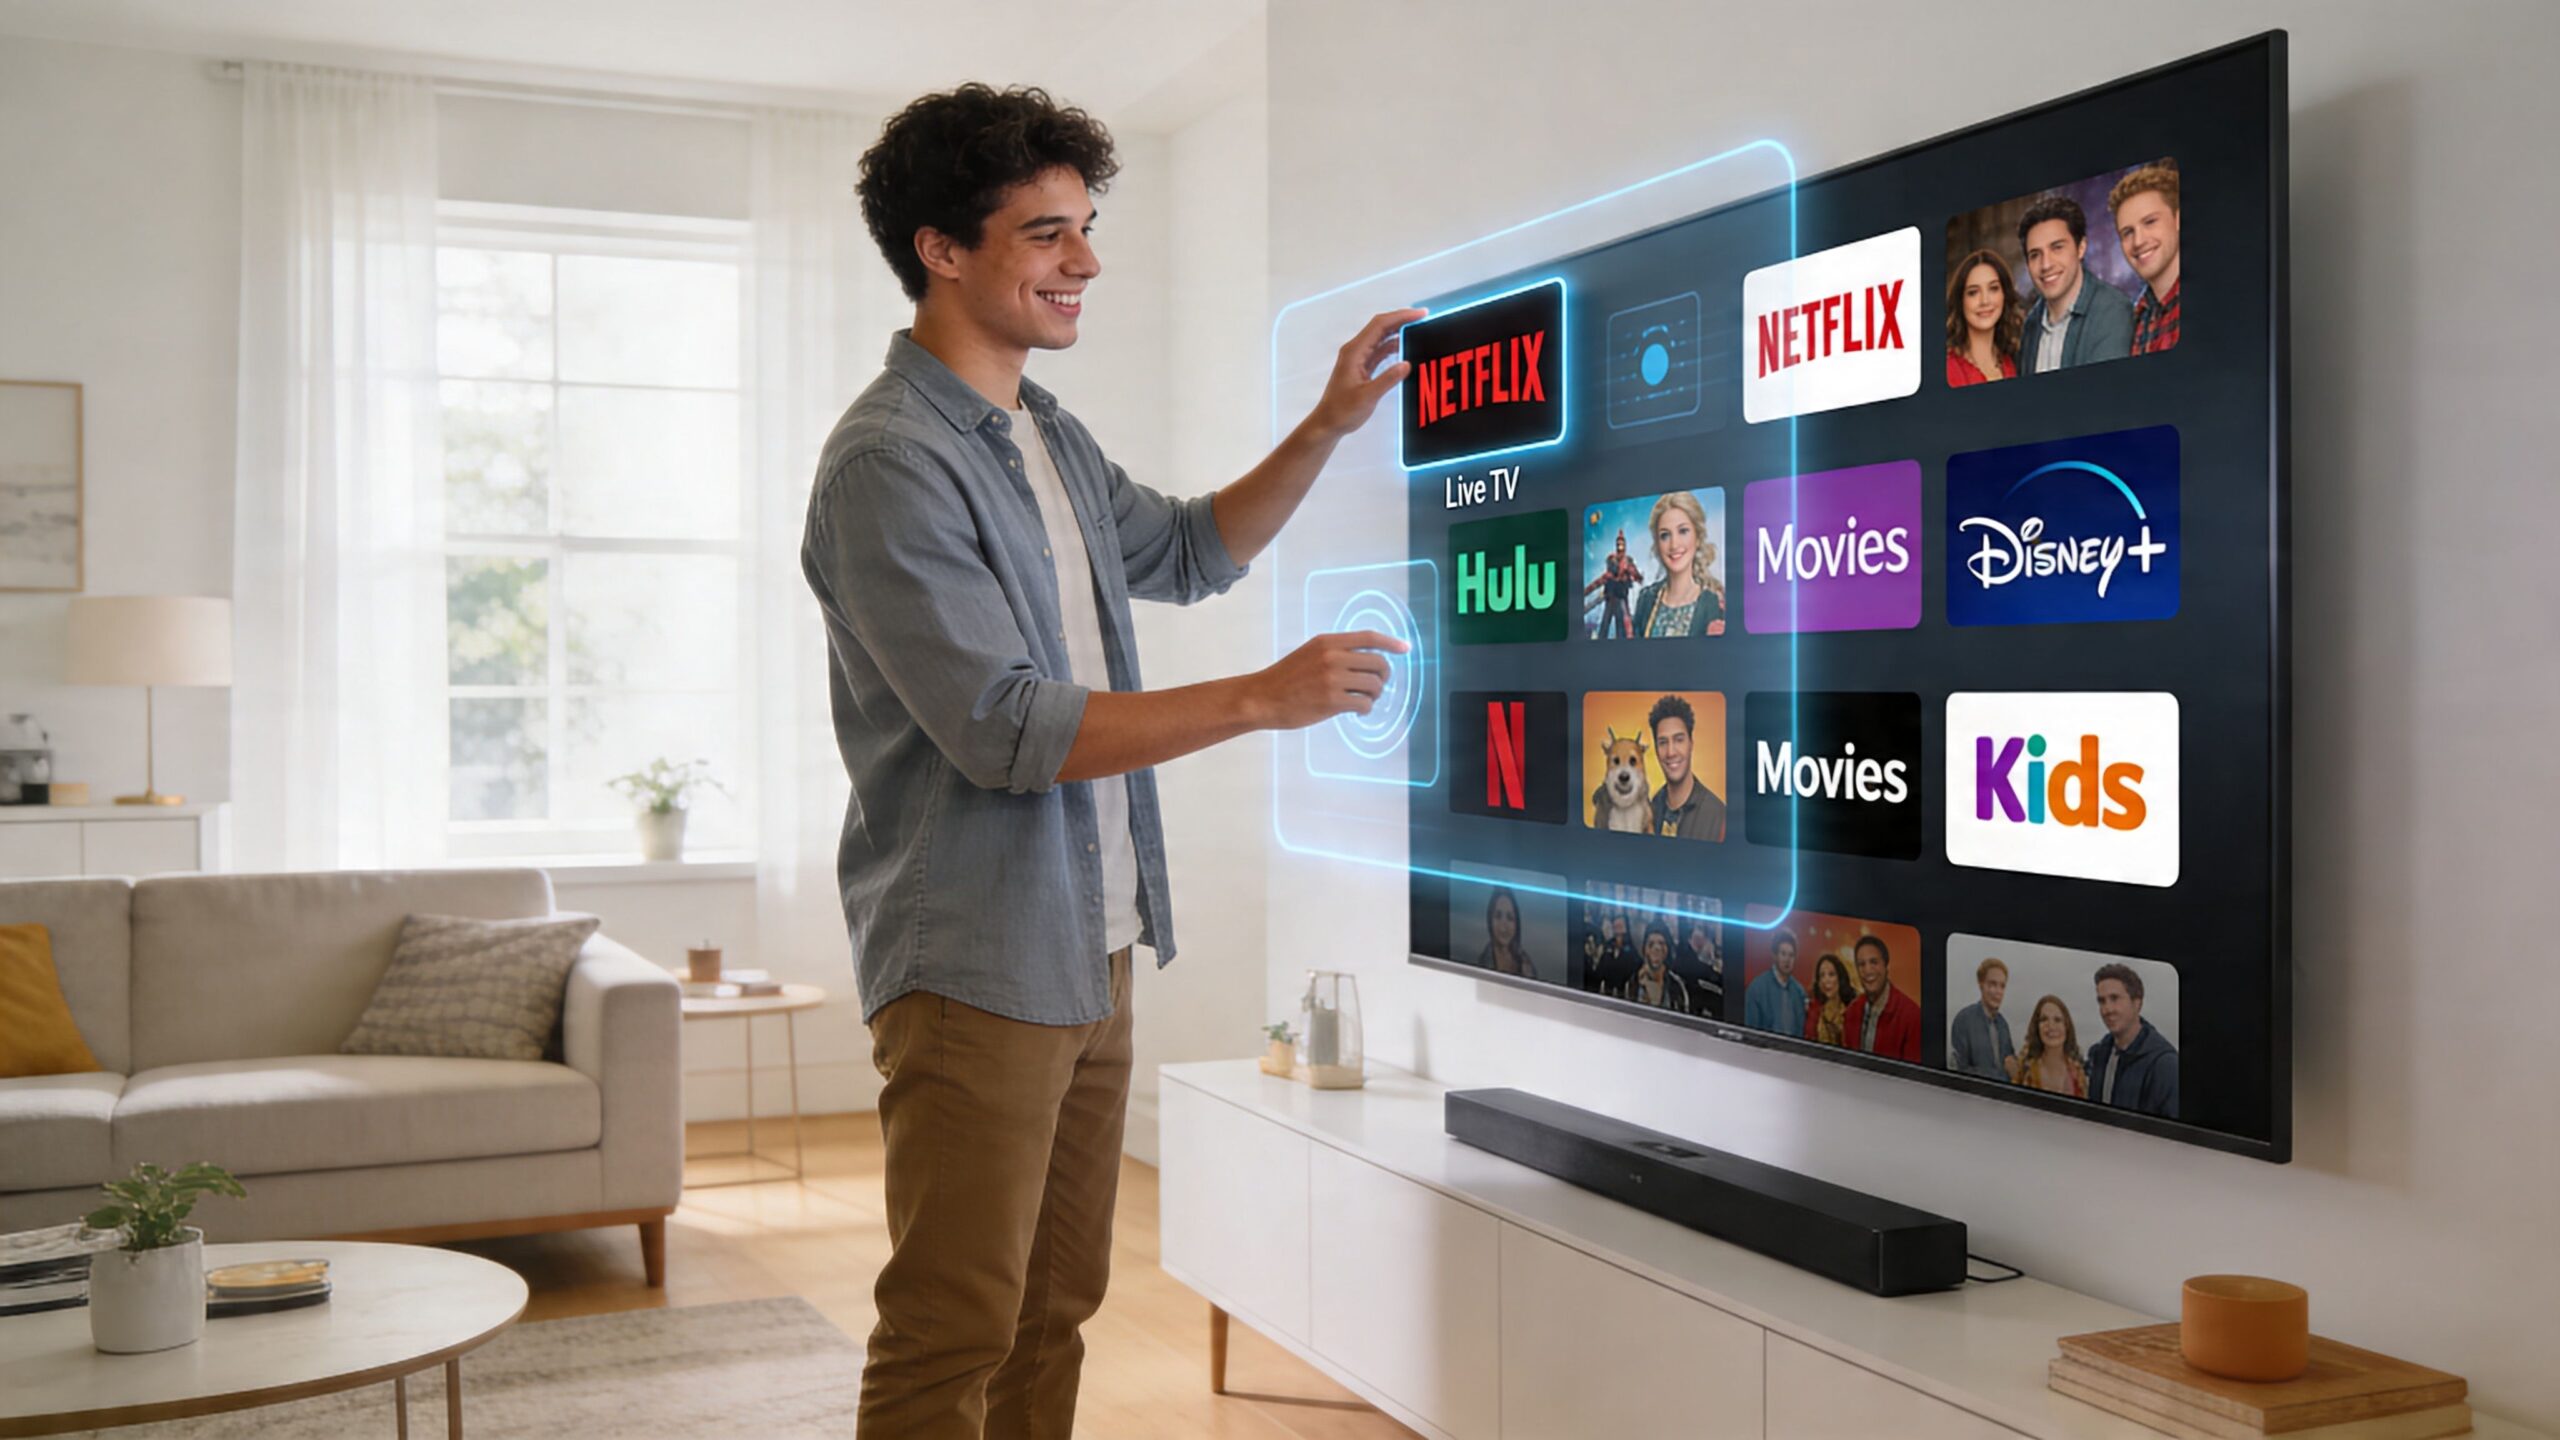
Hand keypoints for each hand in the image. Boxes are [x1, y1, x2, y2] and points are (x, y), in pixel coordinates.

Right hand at [1248, 629, 1410, 729]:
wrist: (1262, 698)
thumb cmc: (1286, 679)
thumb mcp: (1310, 653)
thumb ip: (1336, 653)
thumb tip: (1368, 660)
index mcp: (1328, 642)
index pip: (1369, 637)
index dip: (1392, 642)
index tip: (1406, 648)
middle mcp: (1332, 657)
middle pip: (1378, 663)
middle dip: (1383, 677)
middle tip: (1374, 688)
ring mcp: (1332, 679)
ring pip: (1375, 685)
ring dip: (1374, 696)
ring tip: (1363, 701)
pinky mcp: (1332, 701)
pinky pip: (1364, 704)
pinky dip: (1365, 709)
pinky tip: (1356, 712)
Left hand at [1303, 308, 1426, 440]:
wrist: (1328, 423)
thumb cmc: (1342, 411)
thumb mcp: (1367, 396)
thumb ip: (1387, 379)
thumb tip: (1407, 364)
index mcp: (1354, 352)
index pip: (1379, 326)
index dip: (1400, 317)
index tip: (1419, 314)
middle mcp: (1355, 351)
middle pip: (1380, 327)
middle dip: (1401, 320)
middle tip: (1422, 318)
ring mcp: (1358, 358)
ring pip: (1380, 338)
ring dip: (1398, 332)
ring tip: (1417, 330)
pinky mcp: (1362, 367)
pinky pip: (1379, 351)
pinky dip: (1392, 346)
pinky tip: (1404, 348)